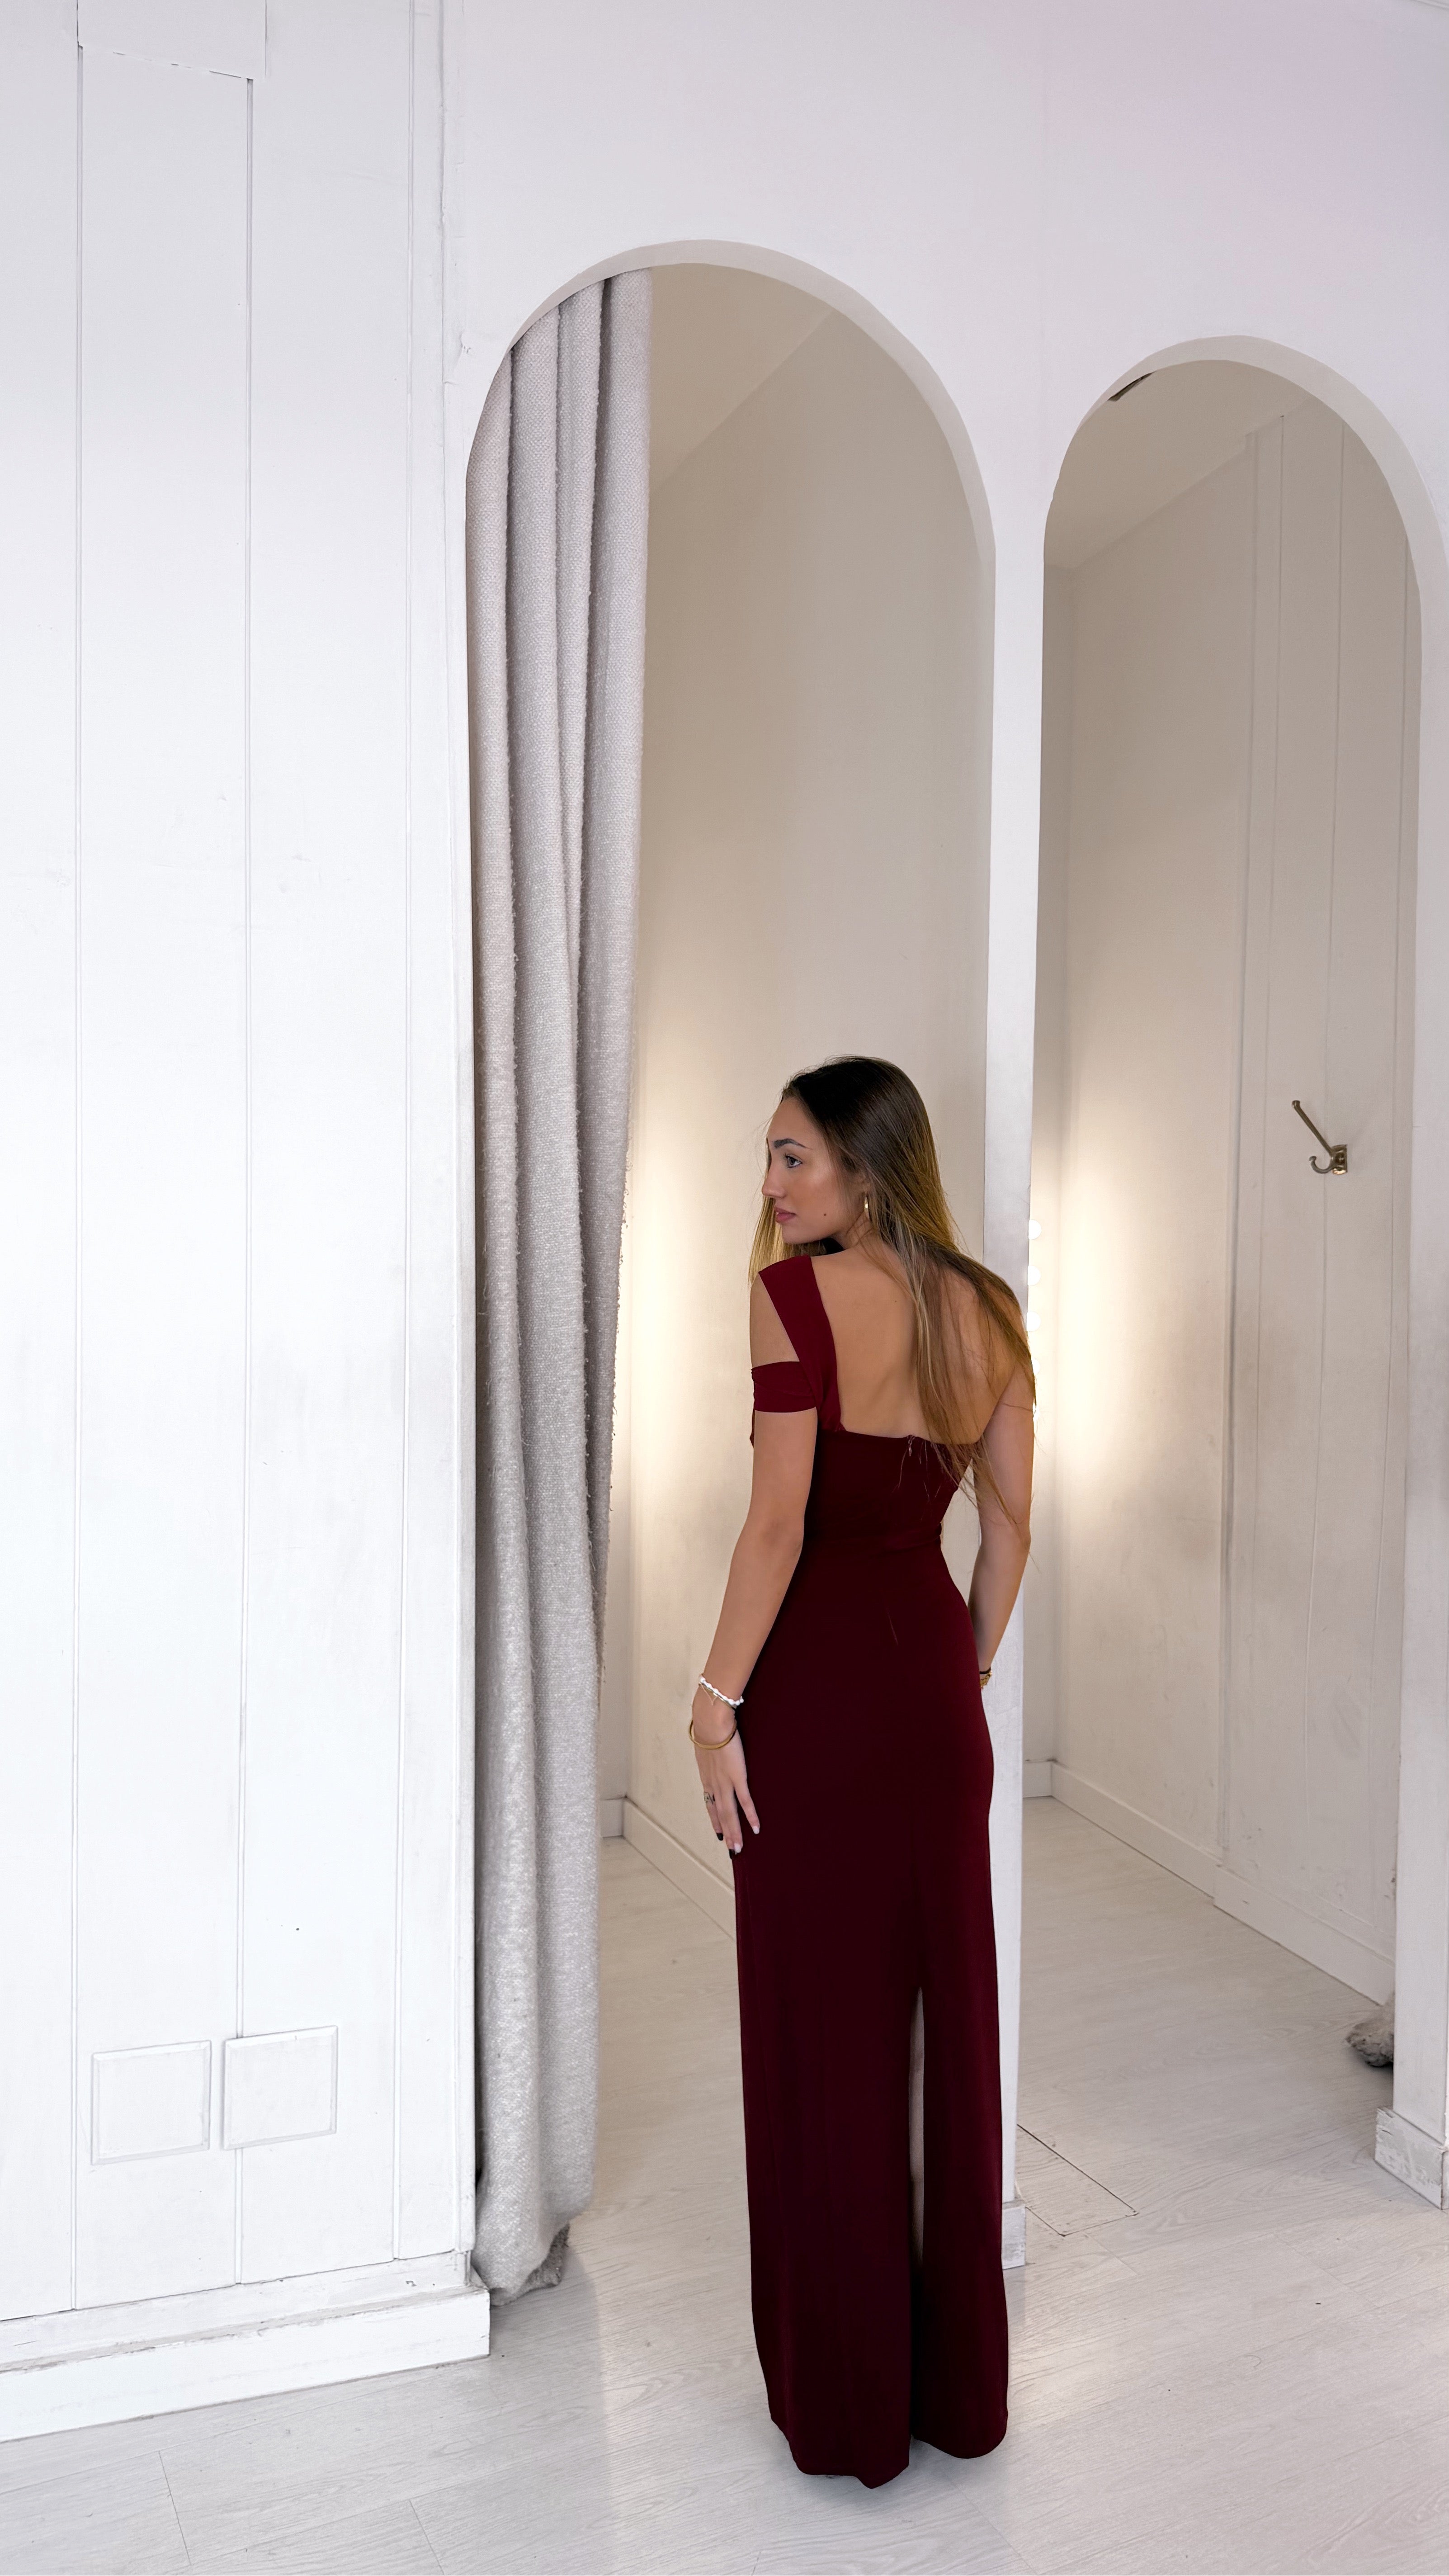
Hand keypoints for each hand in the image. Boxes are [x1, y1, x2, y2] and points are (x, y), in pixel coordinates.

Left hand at [691, 1686, 759, 1855]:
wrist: (711, 1722)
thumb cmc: (709, 1728)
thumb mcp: (705, 1744)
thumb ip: (710, 1752)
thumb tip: (712, 1749)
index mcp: (707, 1777)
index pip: (710, 1804)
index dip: (715, 1820)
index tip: (718, 1833)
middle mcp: (713, 1784)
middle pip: (720, 1814)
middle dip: (726, 1833)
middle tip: (732, 1850)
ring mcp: (725, 1783)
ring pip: (730, 1814)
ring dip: (735, 1832)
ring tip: (739, 1848)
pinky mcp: (737, 1777)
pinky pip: (745, 1802)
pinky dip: (750, 1816)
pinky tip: (755, 1828)